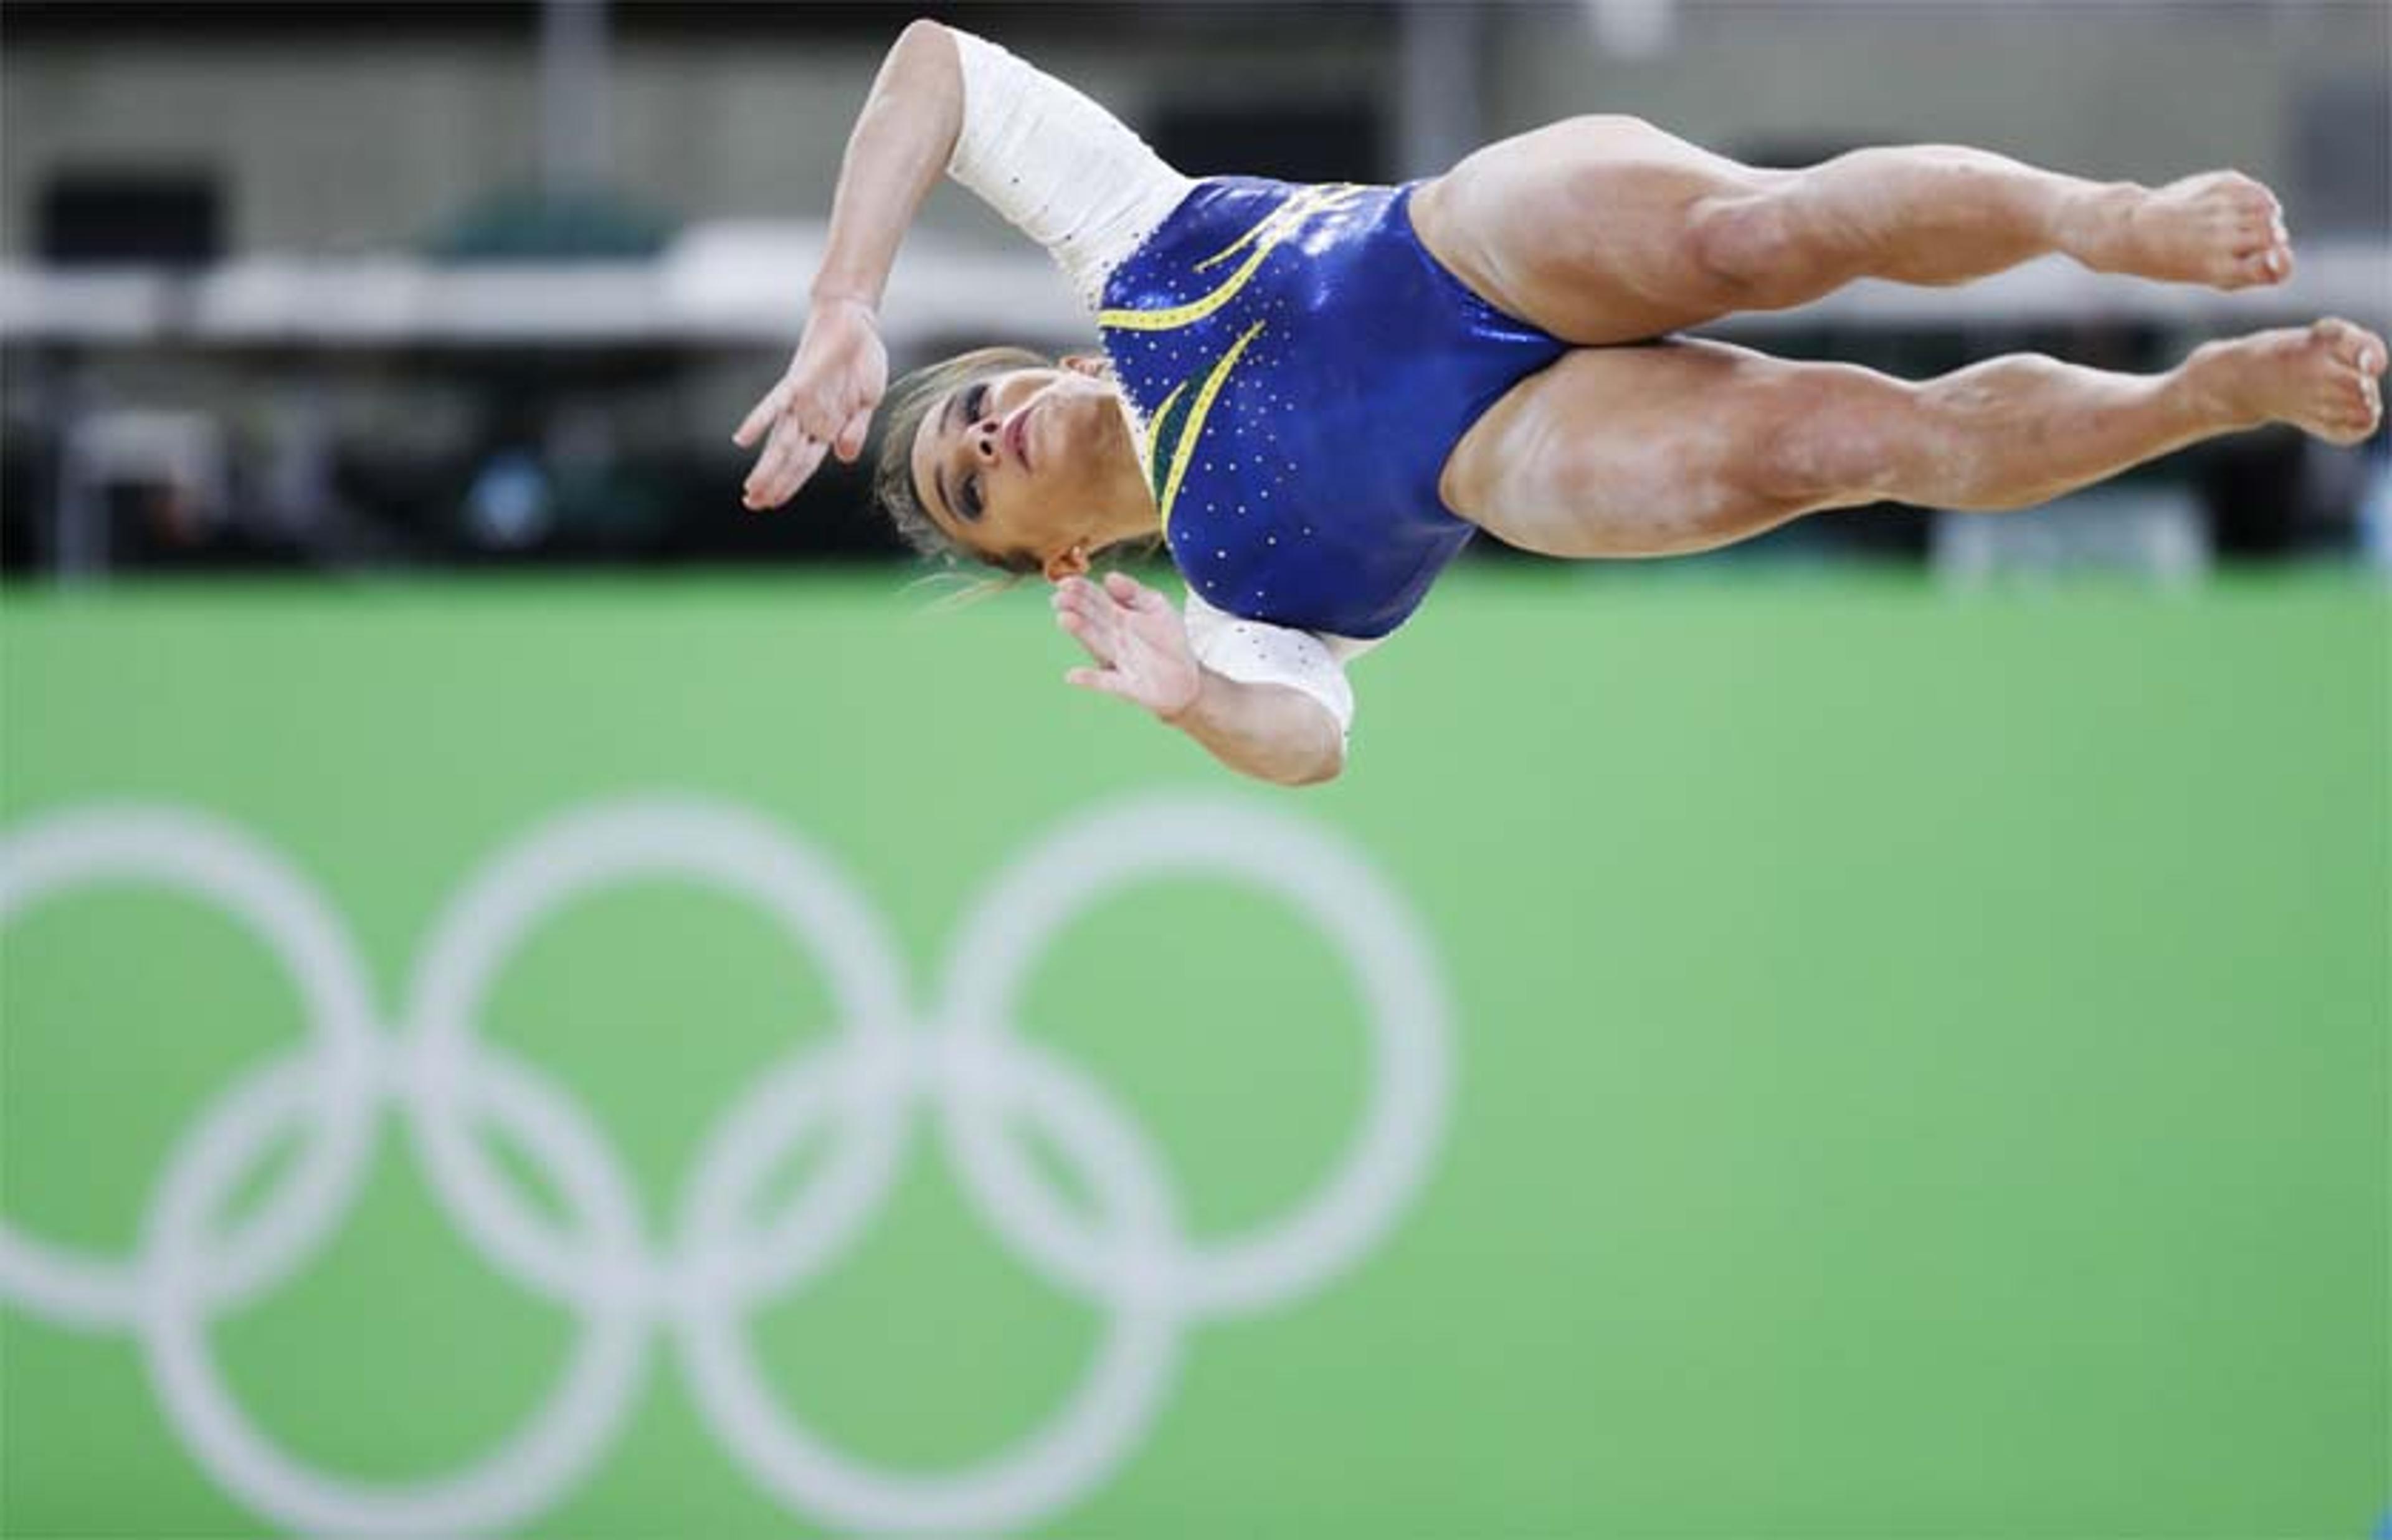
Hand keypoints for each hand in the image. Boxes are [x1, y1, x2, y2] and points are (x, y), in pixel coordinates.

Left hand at [733, 295, 887, 510]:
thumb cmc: (862, 360)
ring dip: (767, 468)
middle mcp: (810, 417)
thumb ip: (856, 430)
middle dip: (772, 483)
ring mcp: (801, 402)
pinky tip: (741, 439)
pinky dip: (759, 421)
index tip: (772, 503)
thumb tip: (844, 459)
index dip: (789, 483)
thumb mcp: (868, 402)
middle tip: (752, 504)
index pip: (805, 463)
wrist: (856, 322)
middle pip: (788, 458)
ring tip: (752, 491)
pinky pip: (775, 404)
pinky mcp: (797, 382)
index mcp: (828, 426)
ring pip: (781, 442)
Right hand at [1053, 572, 1202, 719]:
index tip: (1065, 583)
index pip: (1096, 598)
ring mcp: (1117, 660)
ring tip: (1064, 618)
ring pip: (1096, 643)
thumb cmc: (1169, 640)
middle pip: (1092, 618)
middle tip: (1058, 598)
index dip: (1080, 589)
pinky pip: (1105, 682)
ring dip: (1080, 632)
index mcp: (1120, 615)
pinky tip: (1071, 675)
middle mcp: (1113, 637)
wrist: (1186, 678)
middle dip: (1075, 606)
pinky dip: (1088, 679)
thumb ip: (1134, 592)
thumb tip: (1107, 577)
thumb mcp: (1158, 608)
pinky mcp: (1124, 685)